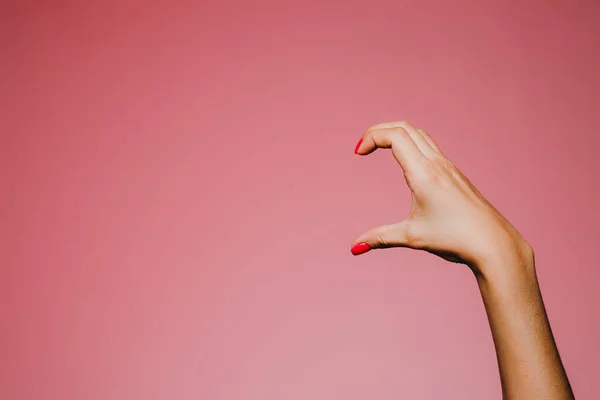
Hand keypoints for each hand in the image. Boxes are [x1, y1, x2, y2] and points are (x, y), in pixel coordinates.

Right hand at [351, 121, 531, 276]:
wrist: (493, 243)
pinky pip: (429, 146)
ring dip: (396, 134)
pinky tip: (405, 162)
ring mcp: (448, 166)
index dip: (371, 137)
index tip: (358, 153)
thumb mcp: (412, 237)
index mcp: (424, 173)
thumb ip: (380, 237)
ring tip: (378, 147)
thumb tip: (354, 247)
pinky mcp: (454, 174)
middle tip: (362, 147)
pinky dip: (410, 143)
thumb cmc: (456, 239)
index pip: (395, 135)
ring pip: (419, 134)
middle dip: (378, 130)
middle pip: (404, 127)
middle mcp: (436, 164)